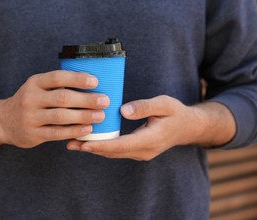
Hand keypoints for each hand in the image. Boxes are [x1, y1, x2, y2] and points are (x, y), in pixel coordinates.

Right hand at [0, 70, 109, 153]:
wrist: (3, 121)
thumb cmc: (31, 101)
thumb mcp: (37, 88)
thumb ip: (57, 86)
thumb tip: (92, 84)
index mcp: (34, 82)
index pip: (57, 77)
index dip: (77, 79)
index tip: (95, 81)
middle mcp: (30, 98)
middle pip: (62, 98)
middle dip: (86, 99)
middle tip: (104, 101)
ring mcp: (30, 117)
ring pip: (61, 116)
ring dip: (83, 116)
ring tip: (101, 115)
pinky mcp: (33, 134)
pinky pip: (57, 132)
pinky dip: (74, 131)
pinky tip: (88, 129)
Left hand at [67, 95, 235, 160]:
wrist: (187, 127)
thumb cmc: (175, 112)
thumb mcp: (164, 104)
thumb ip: (144, 107)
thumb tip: (123, 110)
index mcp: (150, 140)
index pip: (121, 145)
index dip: (101, 145)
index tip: (83, 143)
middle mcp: (143, 150)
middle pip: (112, 152)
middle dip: (90, 148)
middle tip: (69, 142)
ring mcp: (140, 153)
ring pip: (113, 153)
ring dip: (93, 149)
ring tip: (72, 142)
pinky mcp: (136, 150)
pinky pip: (116, 150)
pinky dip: (101, 146)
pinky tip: (88, 140)